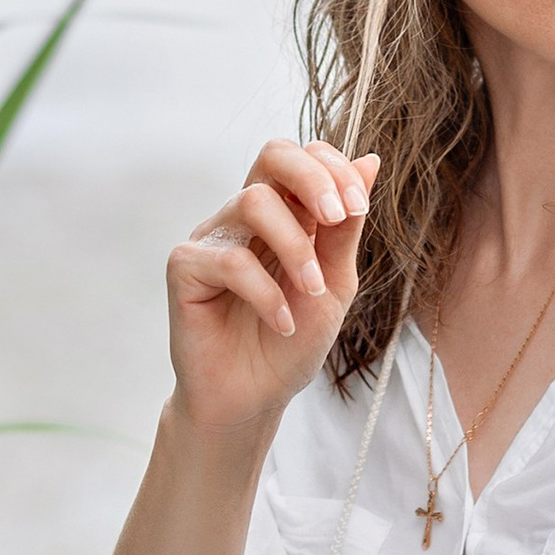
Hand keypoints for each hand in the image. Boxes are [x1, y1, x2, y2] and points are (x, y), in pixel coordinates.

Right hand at [165, 141, 377, 439]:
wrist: (253, 399)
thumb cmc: (291, 343)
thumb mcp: (333, 283)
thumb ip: (345, 227)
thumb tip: (369, 160)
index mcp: (283, 213)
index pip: (302, 155)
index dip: (333, 168)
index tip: (358, 208)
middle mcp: (244, 217)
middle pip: (272, 155)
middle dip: (313, 178)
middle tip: (337, 216)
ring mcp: (212, 238)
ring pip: (252, 202)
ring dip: (296, 247)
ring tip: (312, 292)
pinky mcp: (185, 269)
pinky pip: (229, 260)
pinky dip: (266, 293)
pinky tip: (281, 322)